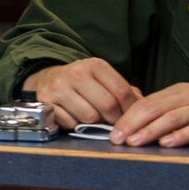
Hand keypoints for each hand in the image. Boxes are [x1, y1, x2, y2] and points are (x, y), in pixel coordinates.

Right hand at [23, 58, 141, 128]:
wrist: (49, 78)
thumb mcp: (104, 80)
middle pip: (107, 105)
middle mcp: (76, 73)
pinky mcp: (46, 101)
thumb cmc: (83, 83)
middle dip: (114, 119)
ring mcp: (59, 87)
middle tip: (114, 124)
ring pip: (89, 117)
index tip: (130, 117)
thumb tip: (142, 107)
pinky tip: (75, 117)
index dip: (129, 109)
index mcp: (94, 65)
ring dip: (94, 123)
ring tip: (94, 119)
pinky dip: (75, 125)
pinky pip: (70, 123)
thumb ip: (125, 91)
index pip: (121, 92)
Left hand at [109, 81, 188, 146]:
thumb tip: (143, 123)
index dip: (127, 117)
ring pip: (172, 117)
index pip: (147, 103)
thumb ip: (172, 110)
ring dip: (151, 130)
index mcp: (180, 92)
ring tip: (134, 142)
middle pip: (154, 108)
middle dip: (132, 124)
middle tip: (115, 139)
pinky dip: (182, 135)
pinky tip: (168, 143)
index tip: (111, 132)